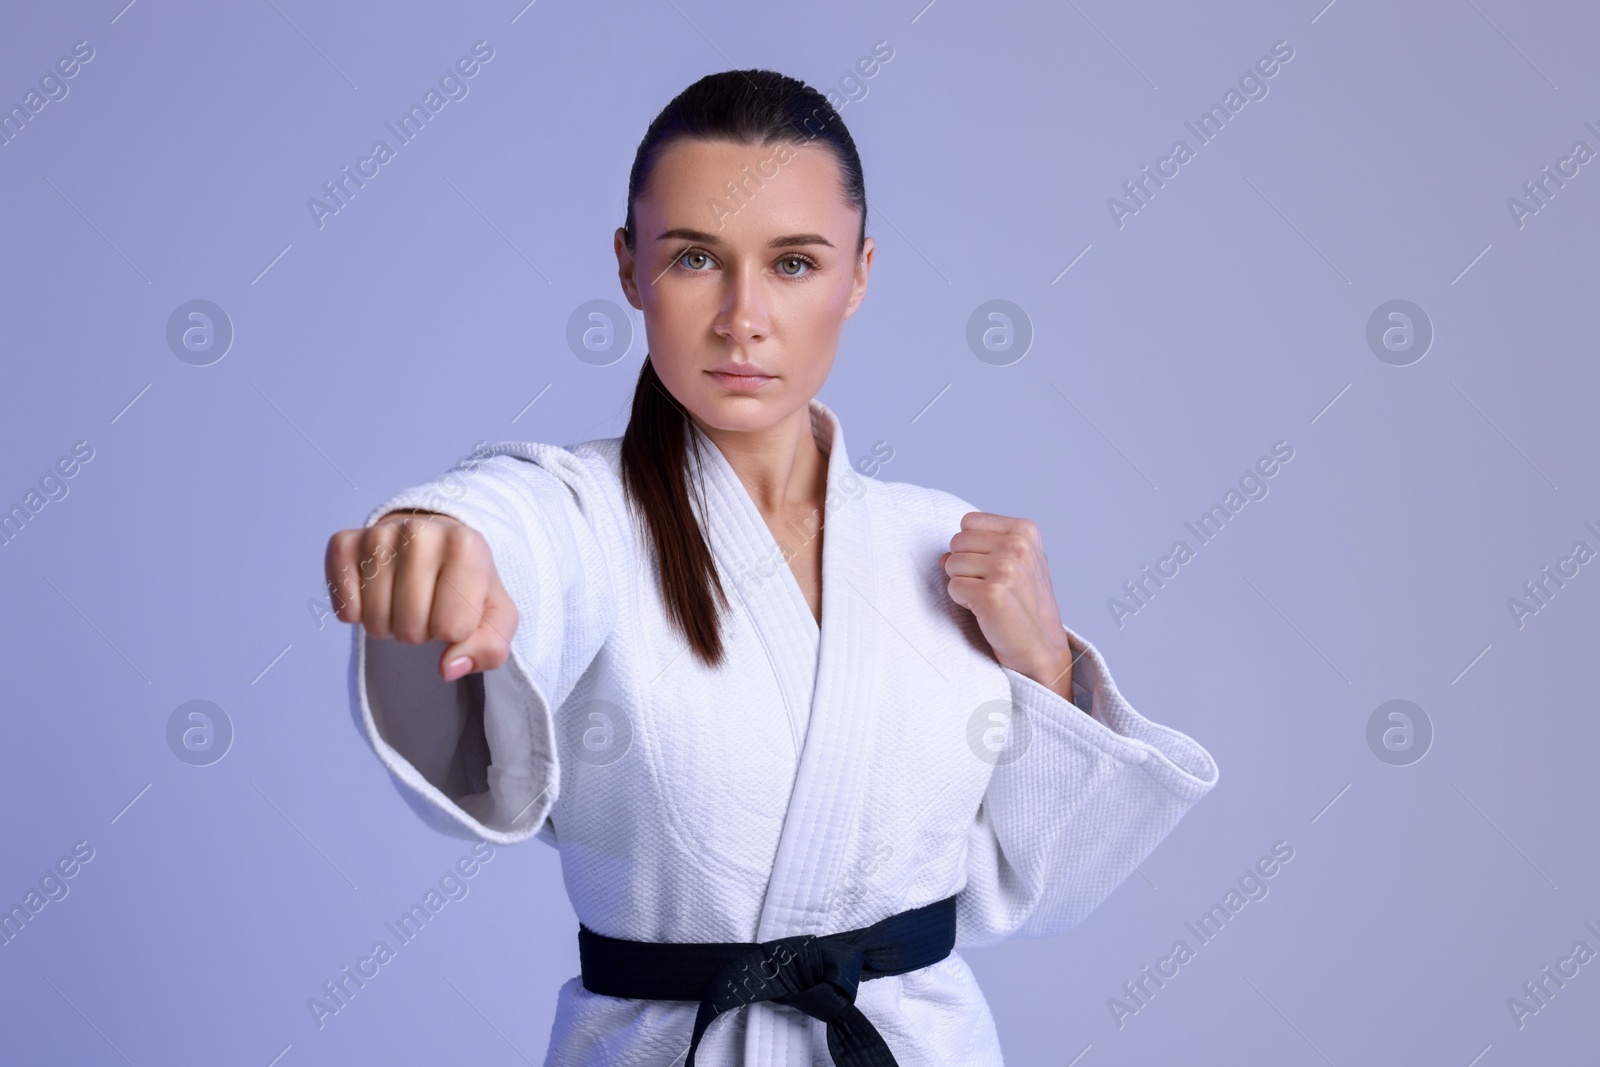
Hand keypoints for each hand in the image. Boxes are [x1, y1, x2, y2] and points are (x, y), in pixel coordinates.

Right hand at [324, 510, 518, 681]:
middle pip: (410, 629)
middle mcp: (420, 531)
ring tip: (402, 599)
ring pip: (375, 622)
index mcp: (466, 544)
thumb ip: (489, 648)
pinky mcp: (343, 544)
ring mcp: (378, 534)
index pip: (452, 629)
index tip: (454, 607)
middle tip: (426, 605)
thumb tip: (448, 668)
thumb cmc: (466, 585)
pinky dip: (357, 613)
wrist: (434, 544)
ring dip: (389, 624)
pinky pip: (344, 607)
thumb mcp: (496, 617)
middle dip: (420, 631)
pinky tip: (374, 593)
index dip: (453, 631)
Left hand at [940, 512, 1081, 699]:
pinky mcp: (992, 594)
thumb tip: (943, 555)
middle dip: (964, 566)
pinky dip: (963, 602)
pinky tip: (985, 611)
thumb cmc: (1025, 605)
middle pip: (957, 541)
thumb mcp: (1014, 564)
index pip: (968, 522)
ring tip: (988, 599)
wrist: (1040, 647)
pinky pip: (953, 587)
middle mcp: (1018, 545)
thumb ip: (981, 548)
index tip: (993, 568)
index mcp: (1025, 531)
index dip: (971, 547)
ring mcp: (1006, 569)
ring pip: (951, 564)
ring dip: (963, 584)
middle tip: (990, 586)